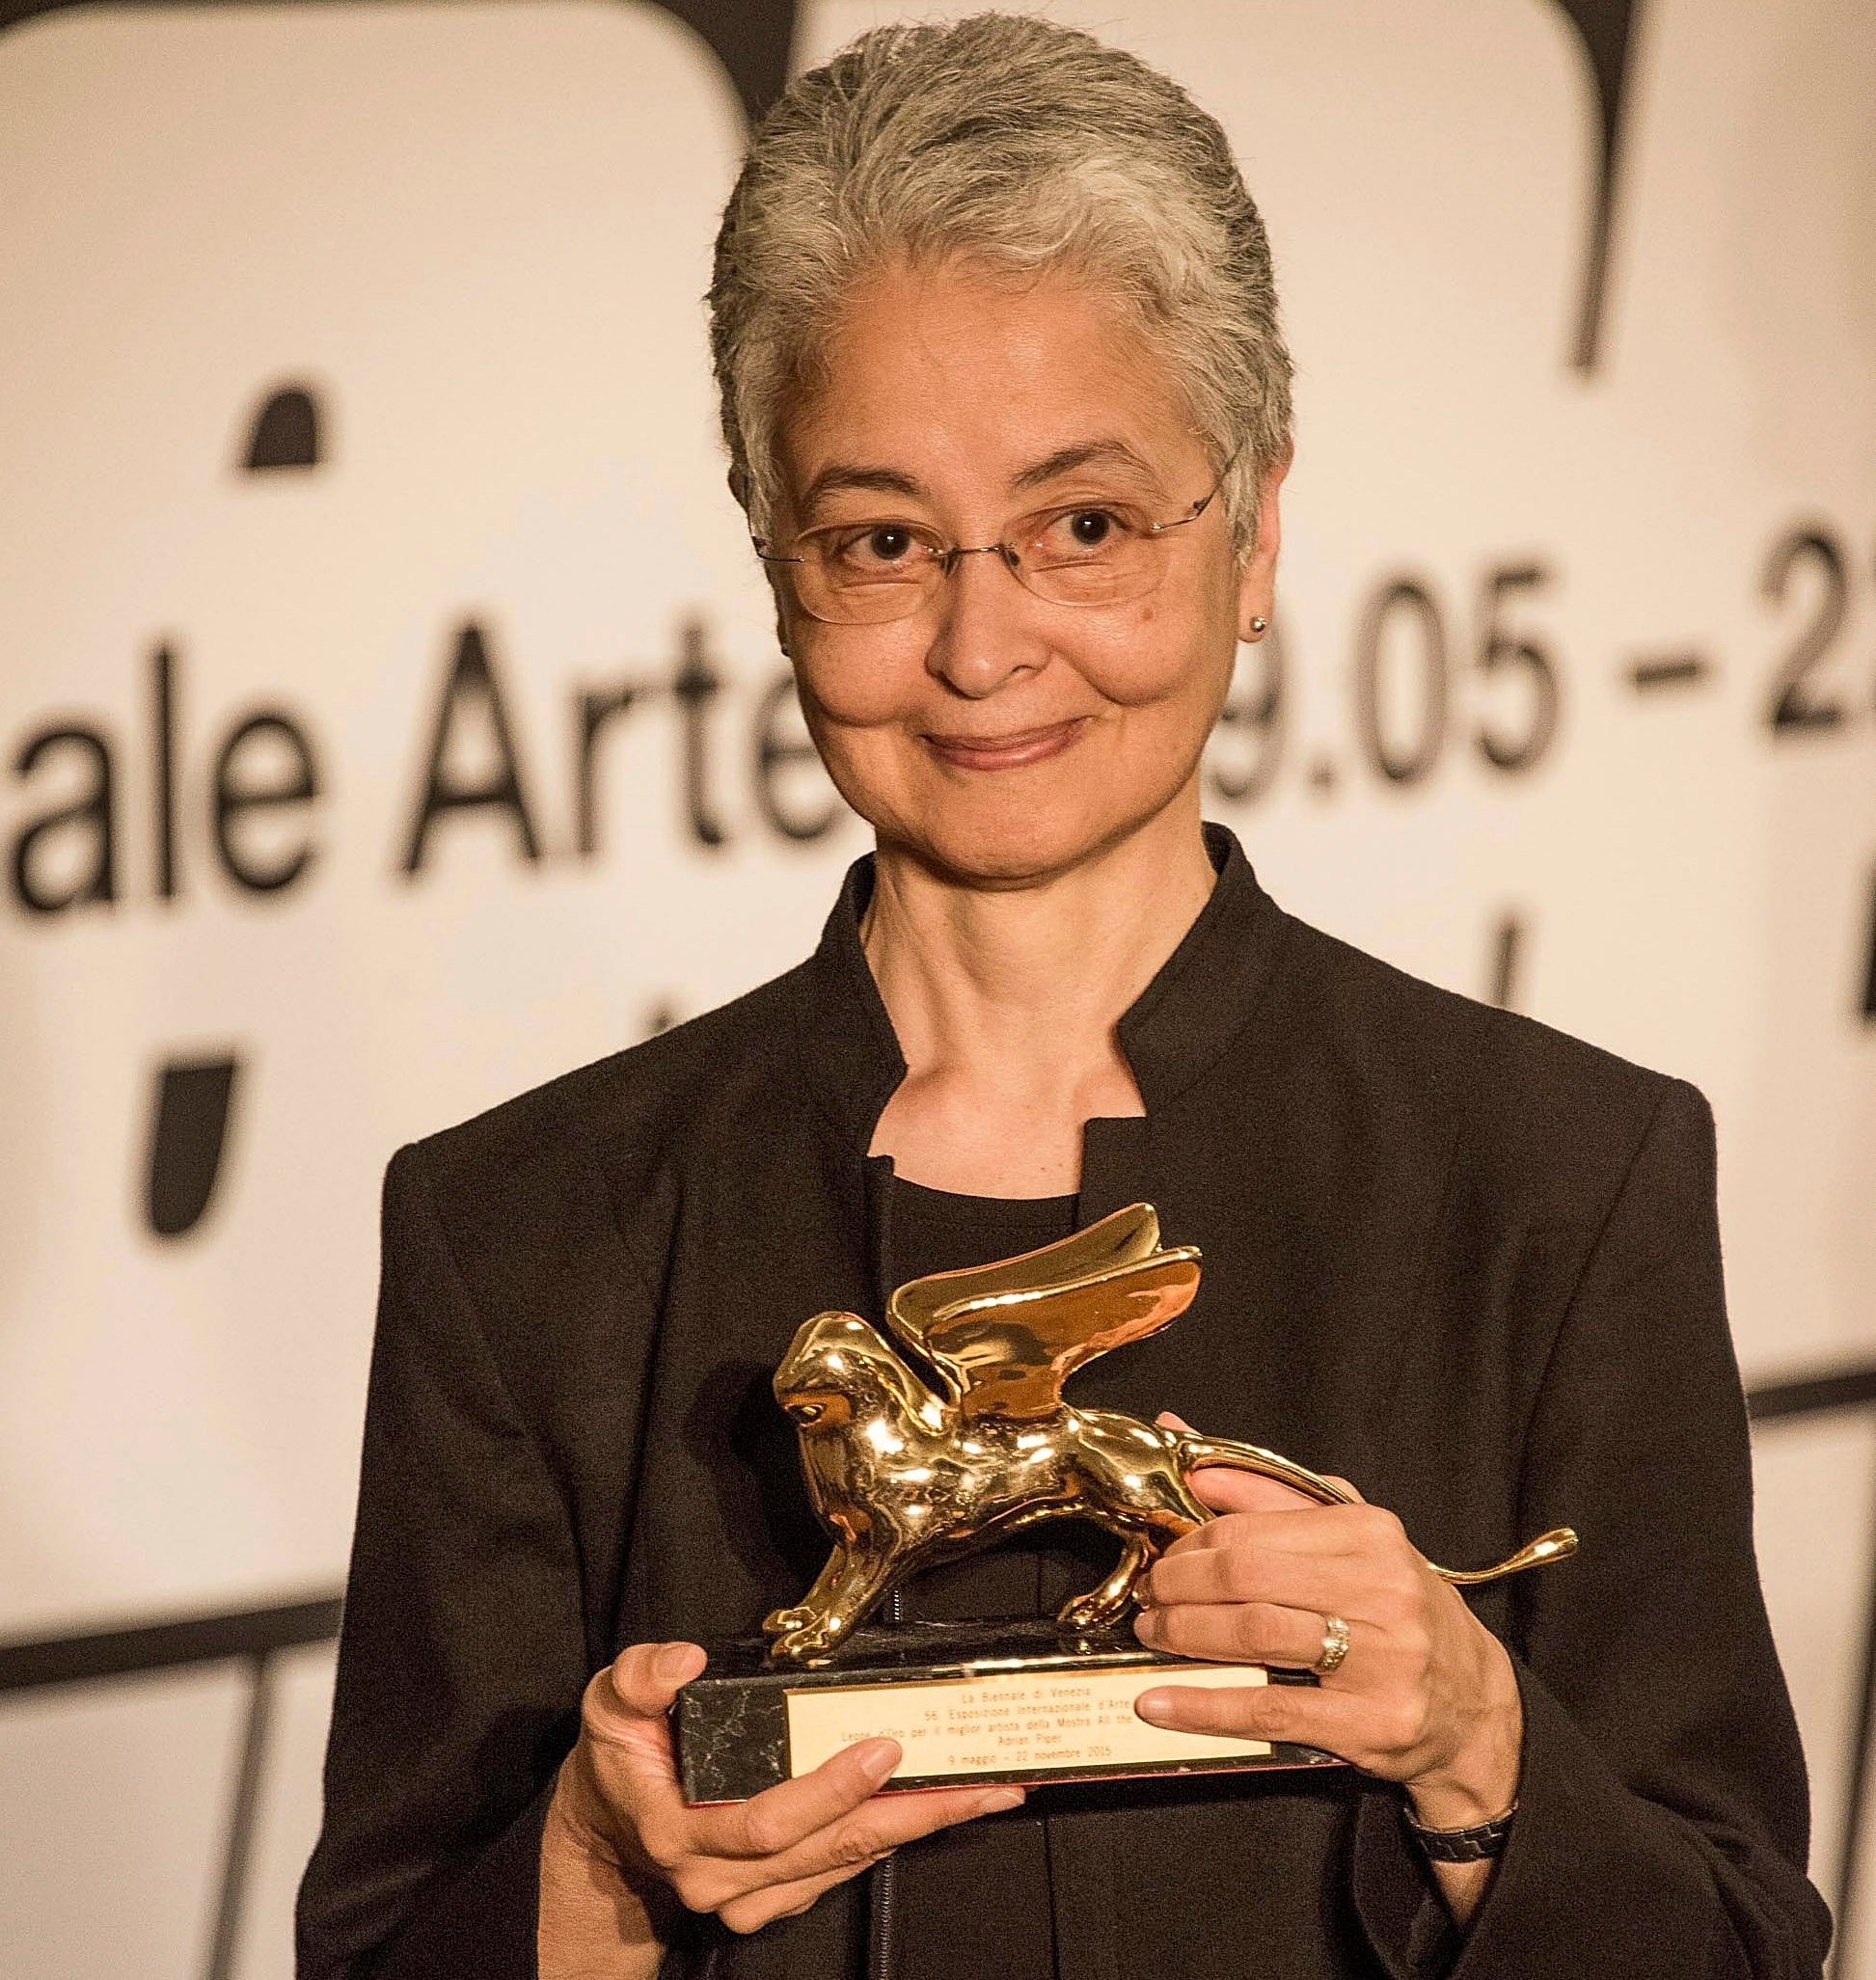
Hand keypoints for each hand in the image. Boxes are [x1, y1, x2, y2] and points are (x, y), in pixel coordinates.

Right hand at [542, 1640, 1023, 1961]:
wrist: (608, 1826)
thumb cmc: (619, 1757)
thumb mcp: (610, 1701)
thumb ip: (642, 1676)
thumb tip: (686, 1661)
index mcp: (680, 1832)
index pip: (769, 1821)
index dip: (831, 1789)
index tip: (882, 1747)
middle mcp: (719, 1879)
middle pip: (830, 1849)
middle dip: (910, 1814)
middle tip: (977, 1784)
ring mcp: (748, 1897)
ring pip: (846, 1863)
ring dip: (917, 1828)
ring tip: (980, 1794)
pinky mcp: (773, 1897)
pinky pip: (842, 1871)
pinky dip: (891, 1838)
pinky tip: (934, 1811)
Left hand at [1132, 1428, 1521, 1832]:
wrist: (1475, 1705)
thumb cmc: (1396, 1610)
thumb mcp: (1348, 1540)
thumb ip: (1268, 1494)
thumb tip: (1186, 1445)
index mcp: (1371, 1534)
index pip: (1252, 1528)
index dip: (1189, 1544)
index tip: (1159, 1558)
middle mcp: (1383, 1590)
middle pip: (1246, 1575)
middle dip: (1179, 1586)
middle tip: (1149, 1598)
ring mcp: (1383, 1659)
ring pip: (1255, 1633)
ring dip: (1185, 1634)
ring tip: (1153, 1636)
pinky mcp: (1374, 1723)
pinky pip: (1271, 1709)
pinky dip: (1205, 1705)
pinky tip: (1160, 1702)